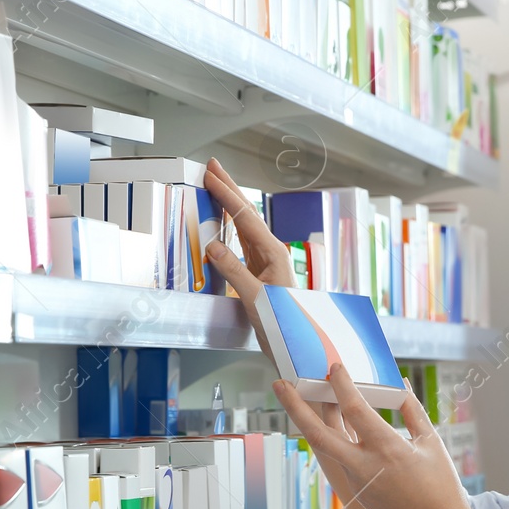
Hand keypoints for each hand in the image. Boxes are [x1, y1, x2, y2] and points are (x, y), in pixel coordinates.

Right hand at [202, 158, 292, 331]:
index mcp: (273, 252)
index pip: (245, 216)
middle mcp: (270, 252)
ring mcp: (265, 260)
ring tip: (215, 185)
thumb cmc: (284, 322)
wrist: (297, 343)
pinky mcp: (258, 270)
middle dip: (229, 188)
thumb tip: (212, 246)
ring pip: (243, 224)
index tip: (211, 175)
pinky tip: (222, 221)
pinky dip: (229, 226)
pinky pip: (241, 241)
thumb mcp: (255, 297)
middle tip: (213, 166)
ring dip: (228, 204)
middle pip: (246, 213)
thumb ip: (234, 270)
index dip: (227, 194)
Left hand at [273, 363, 483, 508]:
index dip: (342, 385)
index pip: (355, 410)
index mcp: (388, 450)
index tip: (335, 367)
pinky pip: (340, 456)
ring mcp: (356, 481)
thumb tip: (398, 384)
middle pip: (318, 434)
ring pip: (326, 444)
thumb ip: (412, 411)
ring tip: (310, 394)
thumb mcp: (431, 442)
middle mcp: (364, 466)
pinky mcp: (356, 491)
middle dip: (294, 407)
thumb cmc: (441, 486)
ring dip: (316, 418)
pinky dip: (335, 434)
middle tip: (279, 384)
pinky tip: (338, 419)